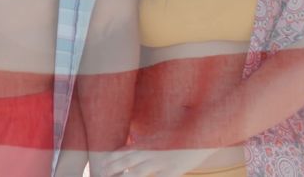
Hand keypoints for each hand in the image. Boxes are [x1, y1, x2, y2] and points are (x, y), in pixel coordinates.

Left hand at [97, 133, 214, 176]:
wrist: (204, 131)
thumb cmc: (182, 136)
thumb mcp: (161, 138)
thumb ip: (148, 144)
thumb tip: (137, 147)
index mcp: (147, 144)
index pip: (123, 151)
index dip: (111, 159)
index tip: (100, 166)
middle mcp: (150, 151)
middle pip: (126, 162)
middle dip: (112, 170)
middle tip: (100, 175)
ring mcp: (161, 161)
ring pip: (137, 173)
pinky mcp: (173, 170)